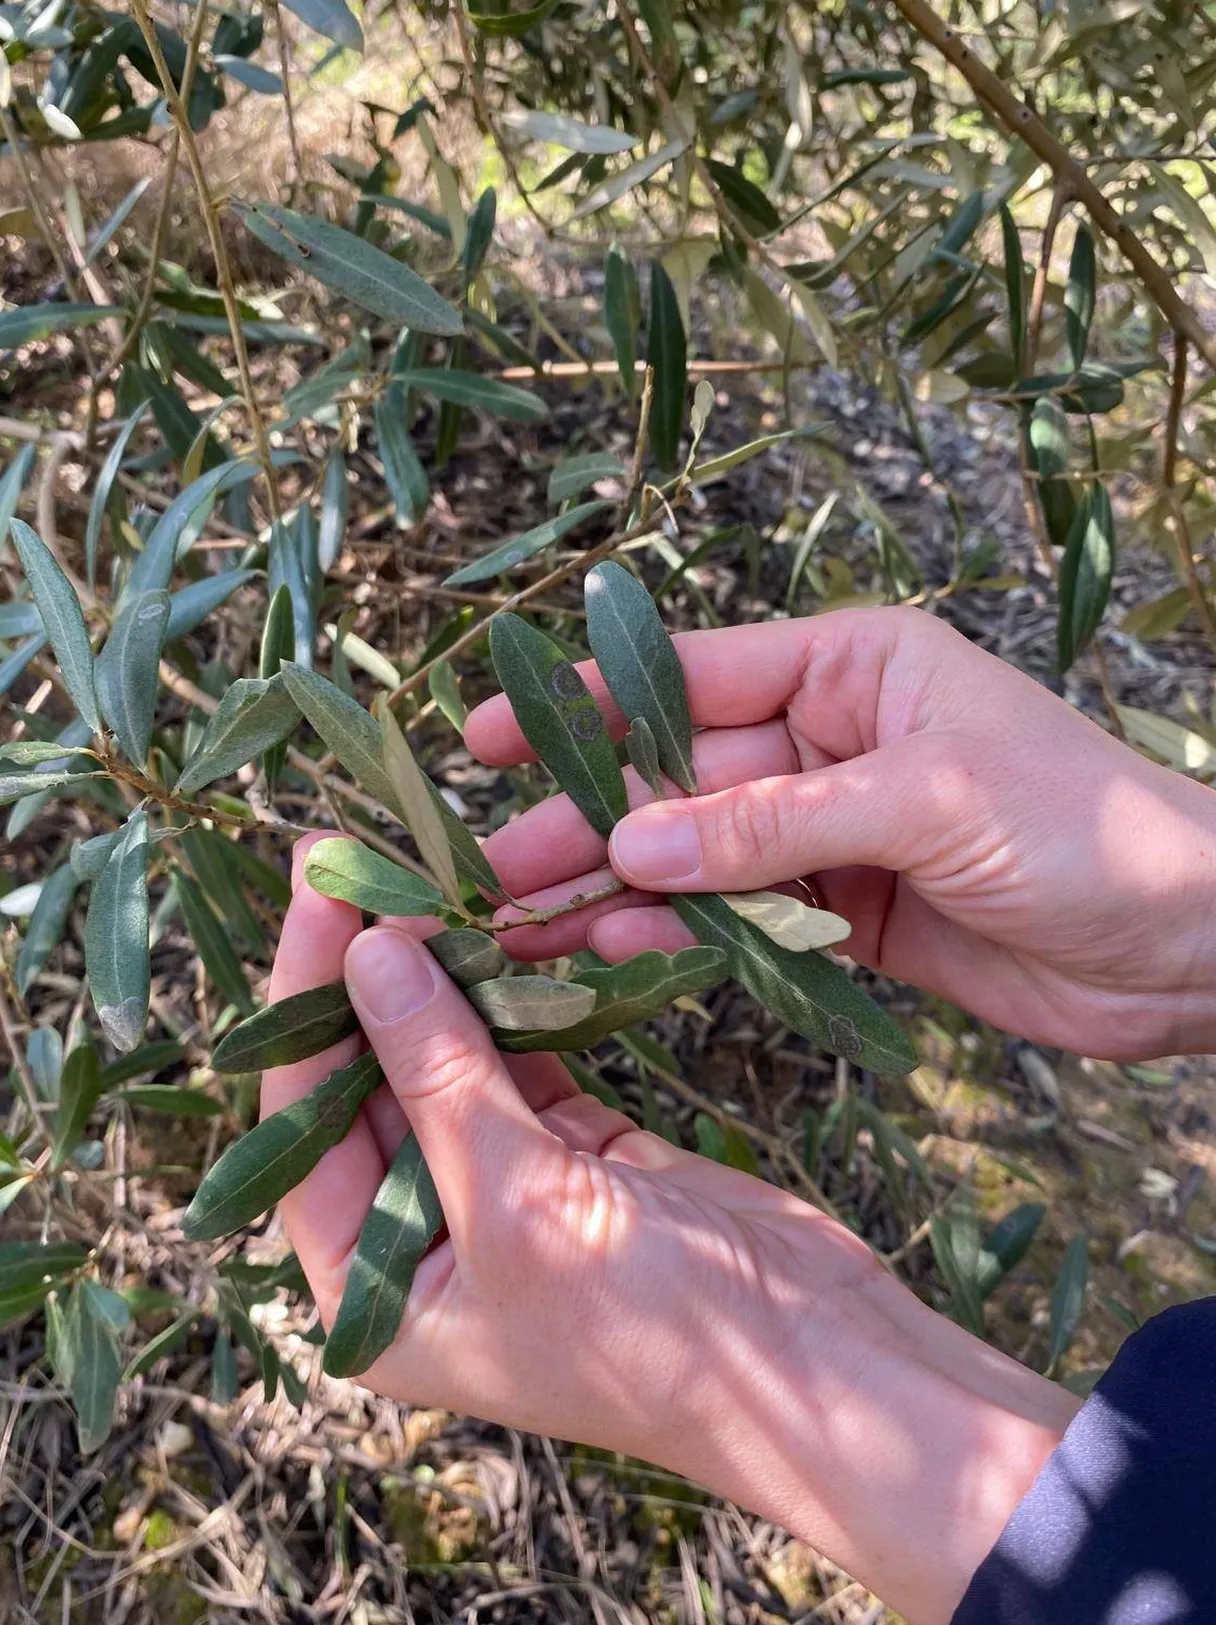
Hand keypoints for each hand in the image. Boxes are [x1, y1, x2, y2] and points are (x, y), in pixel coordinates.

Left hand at [267, 836, 1076, 1624]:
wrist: (825, 1365)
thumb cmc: (661, 1330)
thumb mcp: (525, 1209)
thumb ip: (442, 1077)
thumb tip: (369, 954)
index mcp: (373, 1294)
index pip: (305, 1131)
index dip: (304, 1011)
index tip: (318, 895)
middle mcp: (420, 1243)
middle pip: (369, 1085)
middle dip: (369, 979)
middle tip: (356, 860)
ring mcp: (503, 1193)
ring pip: (449, 1061)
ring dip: (446, 976)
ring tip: (426, 875)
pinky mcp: (577, 1153)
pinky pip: (527, 1056)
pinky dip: (521, 997)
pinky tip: (502, 927)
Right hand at [467, 607, 1215, 1058]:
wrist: (1192, 947)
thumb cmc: (1085, 829)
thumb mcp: (925, 801)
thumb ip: (773, 826)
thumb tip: (630, 845)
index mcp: (851, 667)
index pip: (694, 678)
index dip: (587, 708)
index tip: (487, 736)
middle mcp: (831, 739)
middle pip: (679, 779)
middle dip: (586, 820)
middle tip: (492, 869)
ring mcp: (835, 832)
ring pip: (698, 856)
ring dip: (616, 889)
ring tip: (525, 928)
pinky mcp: (846, 916)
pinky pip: (743, 919)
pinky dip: (680, 934)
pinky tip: (616, 949)